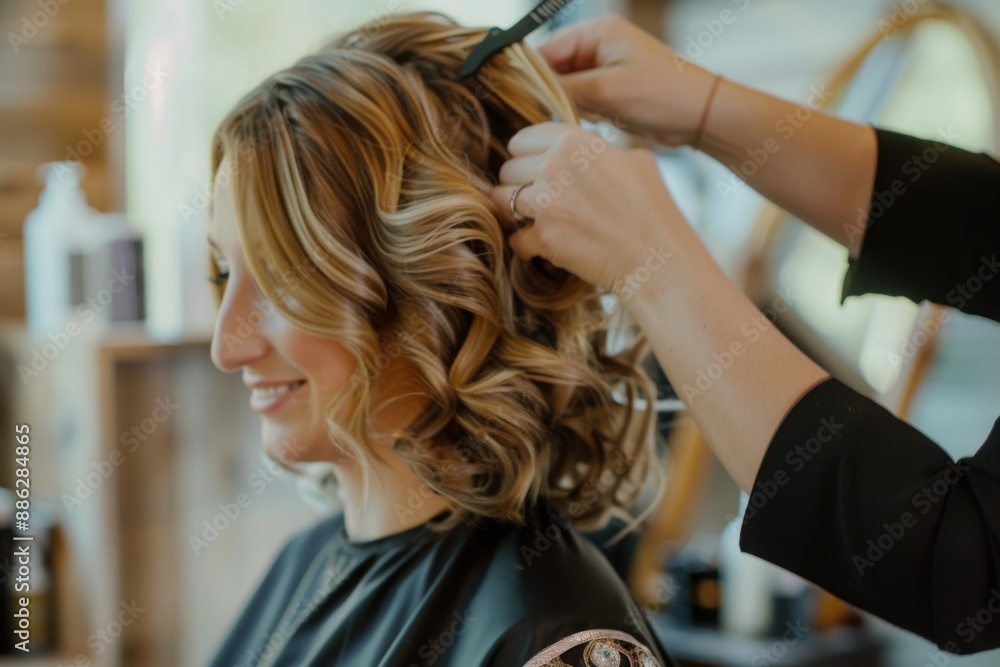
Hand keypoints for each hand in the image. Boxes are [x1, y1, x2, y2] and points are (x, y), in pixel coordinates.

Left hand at [490, 121, 683, 296]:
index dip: (526, 157)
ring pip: (502, 199)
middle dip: (520, 184)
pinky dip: (526, 244)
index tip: (533, 169)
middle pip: (508, 169)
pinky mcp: (543, 238)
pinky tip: (544, 244)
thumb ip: (598, 147)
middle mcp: (555, 167)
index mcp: (576, 142)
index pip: (522, 141)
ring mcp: (546, 203)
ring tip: (538, 219)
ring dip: (516, 211)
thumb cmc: (651, 208)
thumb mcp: (634, 159)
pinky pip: (515, 237)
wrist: (656, 257)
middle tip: (541, 198)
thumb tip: (582, 145)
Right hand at [539, 15, 718, 146]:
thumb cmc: (663, 95)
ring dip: (559, 105)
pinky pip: (579, 99)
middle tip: (534, 118)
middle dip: (544, 92)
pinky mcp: (610, 90)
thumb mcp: (607, 91)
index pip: (546, 49)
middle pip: (552, 68)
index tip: (513, 101)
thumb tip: (529, 96)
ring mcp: (604, 68)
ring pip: (564, 86)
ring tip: (555, 124)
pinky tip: (573, 127)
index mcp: (597, 32)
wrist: (700, 115)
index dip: (528, 76)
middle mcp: (598, 45)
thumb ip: (565, 90)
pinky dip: (574, 112)